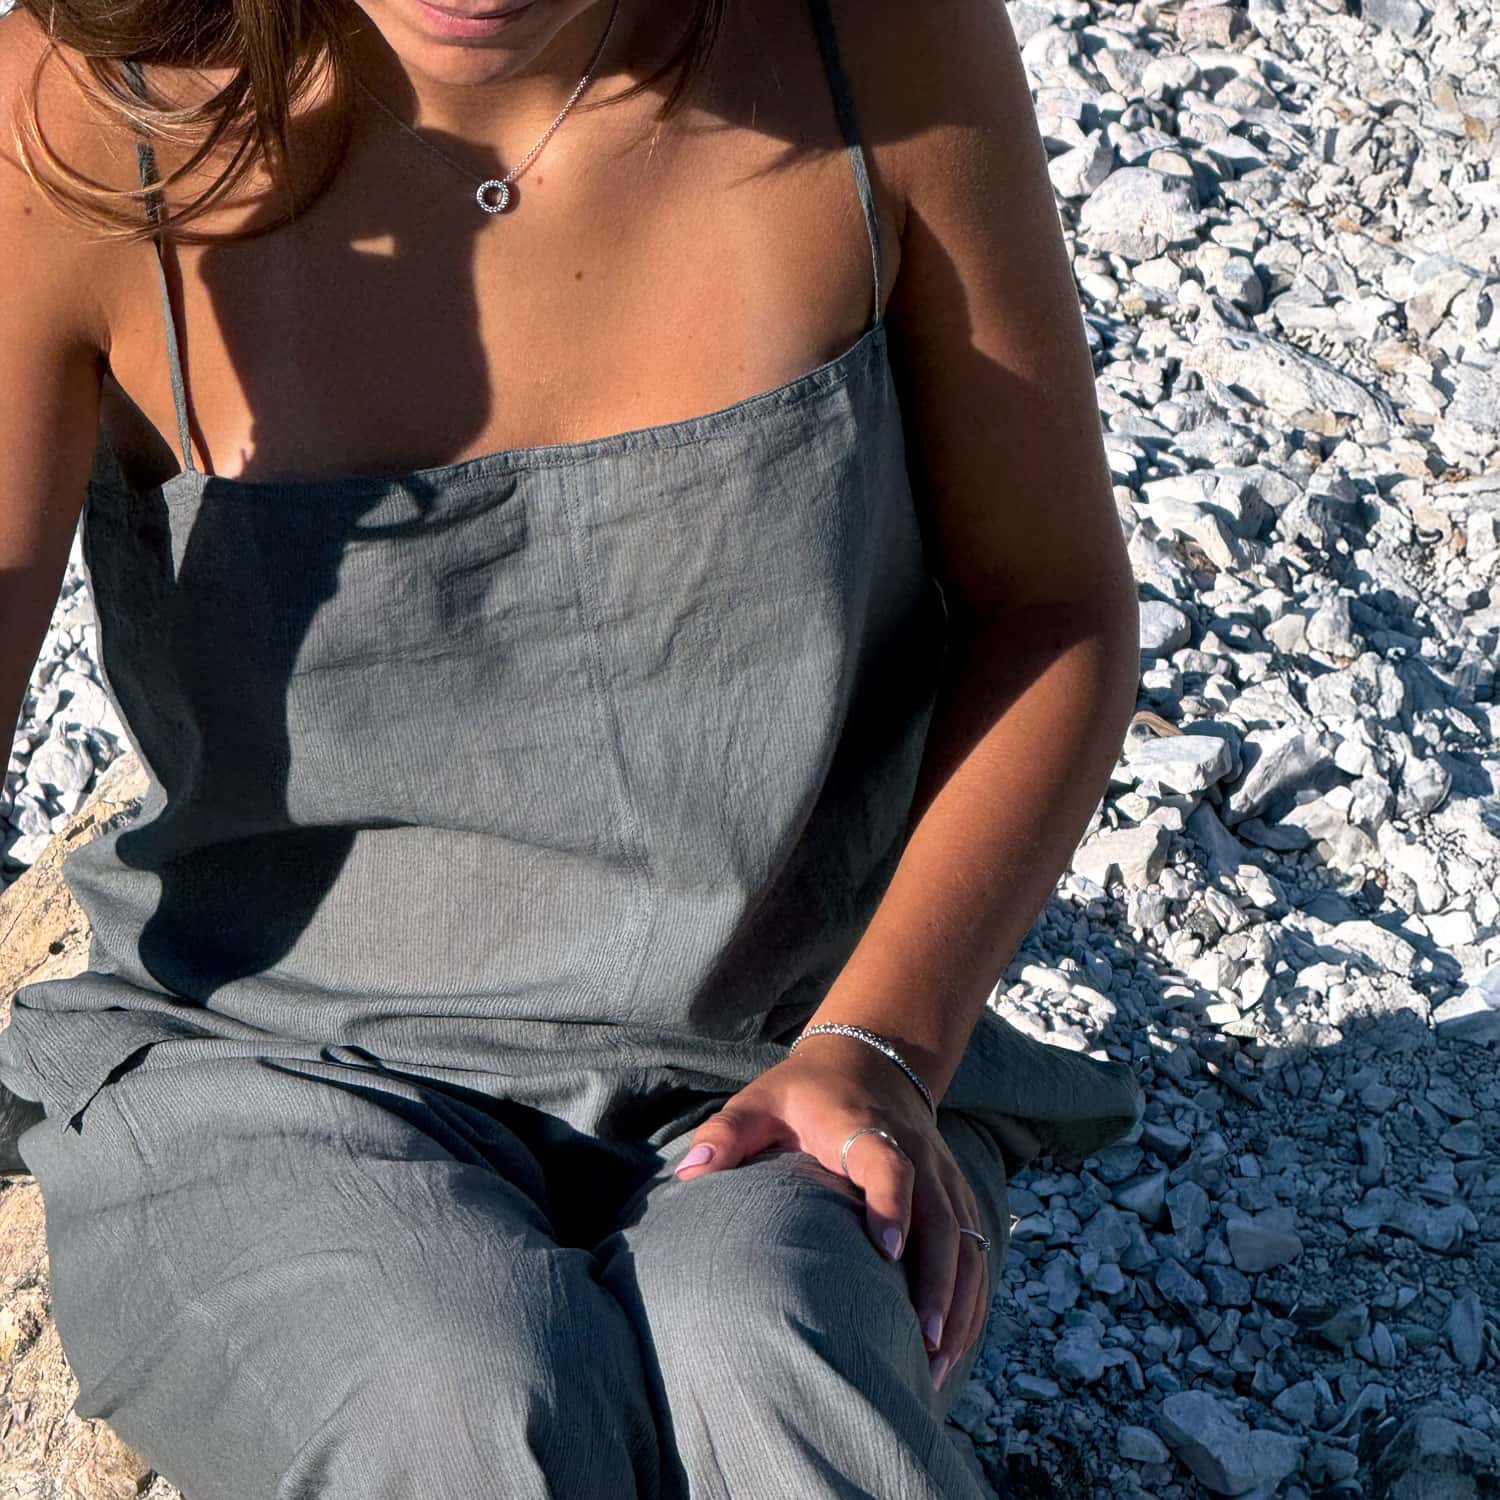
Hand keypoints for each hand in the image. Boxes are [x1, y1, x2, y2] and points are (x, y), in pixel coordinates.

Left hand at [673, 1032, 990, 1389]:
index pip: (888, 1164)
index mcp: (865, 1128)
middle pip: (942, 1218)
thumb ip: (726, 1133)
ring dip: (959, 1302)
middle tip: (921, 1341)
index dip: (891, 1203)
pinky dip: (971, 1299)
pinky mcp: (957, 1194)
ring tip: (937, 1362)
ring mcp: (944, 1175)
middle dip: (937, 1281)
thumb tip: (688, 1171)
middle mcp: (916, 1151)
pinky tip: (951, 1348)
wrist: (871, 1061)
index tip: (886, 1250)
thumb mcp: (760, 1102)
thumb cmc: (803, 1094)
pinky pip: (977, 1249)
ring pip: (968, 1241)